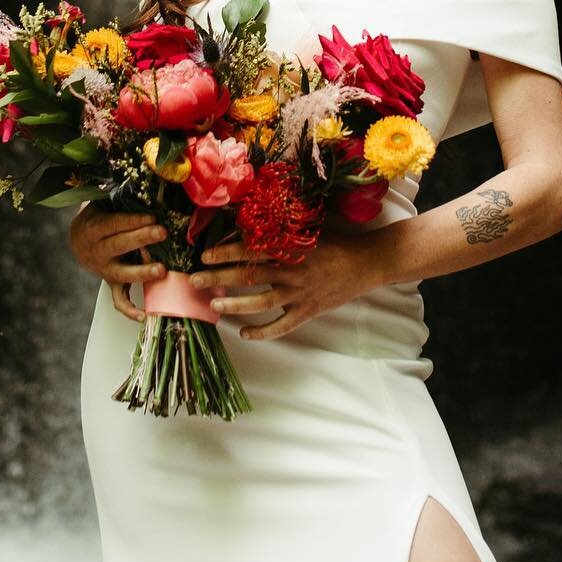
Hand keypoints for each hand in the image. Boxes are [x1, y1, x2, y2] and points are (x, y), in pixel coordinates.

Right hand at [69, 204, 168, 324]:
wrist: (79, 240)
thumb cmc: (99, 216)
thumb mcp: (102, 203)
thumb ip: (119, 198)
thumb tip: (144, 185)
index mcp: (93, 229)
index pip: (114, 224)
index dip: (133, 221)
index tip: (152, 216)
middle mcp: (98, 251)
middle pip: (119, 245)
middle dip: (141, 238)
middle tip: (161, 232)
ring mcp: (105, 270)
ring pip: (122, 273)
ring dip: (141, 273)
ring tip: (161, 270)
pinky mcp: (112, 283)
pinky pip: (119, 300)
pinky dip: (130, 310)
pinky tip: (144, 316)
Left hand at [188, 231, 381, 340]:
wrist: (366, 263)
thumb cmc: (335, 243)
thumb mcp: (306, 232)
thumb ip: (280, 233)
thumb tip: (248, 227)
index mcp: (290, 248)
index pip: (251, 249)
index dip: (226, 252)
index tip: (205, 255)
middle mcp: (292, 271)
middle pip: (249, 275)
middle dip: (219, 277)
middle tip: (195, 280)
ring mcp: (300, 293)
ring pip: (262, 302)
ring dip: (235, 304)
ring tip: (215, 304)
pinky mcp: (308, 311)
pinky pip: (282, 326)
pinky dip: (263, 332)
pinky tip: (245, 333)